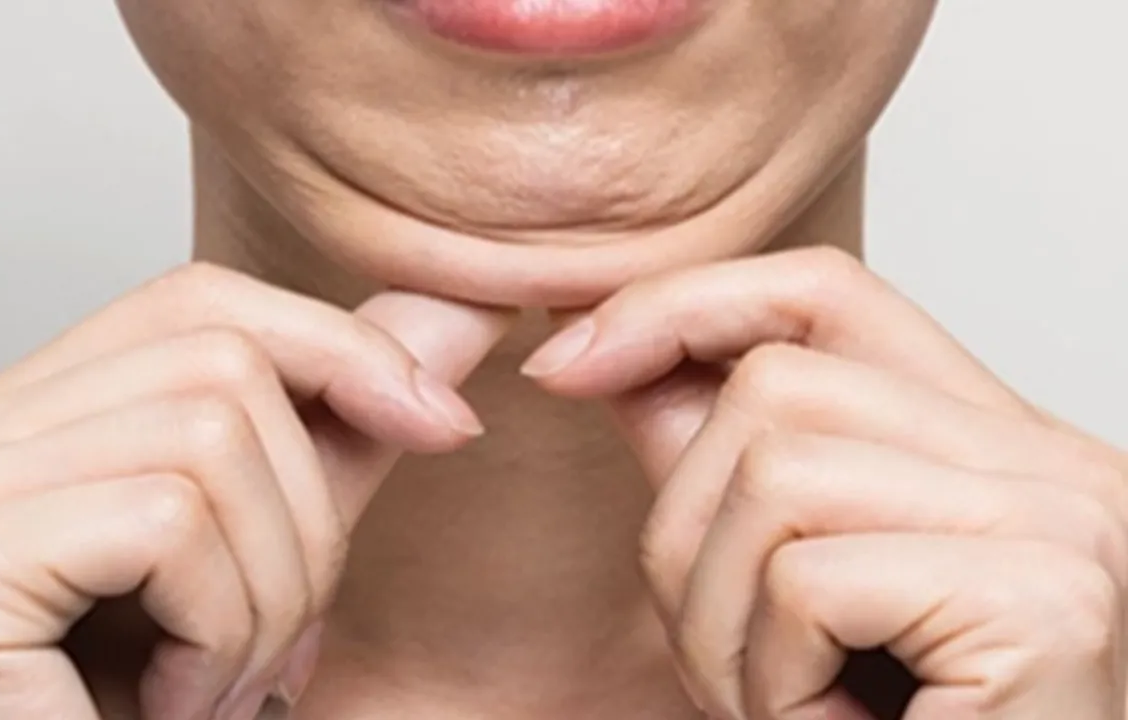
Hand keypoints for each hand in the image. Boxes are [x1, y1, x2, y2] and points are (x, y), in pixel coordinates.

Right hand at [0, 262, 511, 719]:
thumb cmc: (142, 714)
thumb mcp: (272, 544)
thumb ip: (345, 429)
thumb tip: (458, 311)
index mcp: (12, 424)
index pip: (199, 304)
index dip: (338, 348)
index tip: (442, 423)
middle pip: (221, 363)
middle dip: (307, 518)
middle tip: (272, 643)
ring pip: (209, 442)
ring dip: (266, 599)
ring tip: (217, 686)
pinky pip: (166, 527)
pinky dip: (216, 633)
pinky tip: (173, 706)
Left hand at [525, 247, 1127, 718]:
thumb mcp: (778, 589)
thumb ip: (716, 468)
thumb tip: (605, 351)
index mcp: (995, 448)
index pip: (824, 297)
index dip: (682, 306)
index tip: (568, 365)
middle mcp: (1048, 466)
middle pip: (773, 389)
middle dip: (686, 535)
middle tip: (732, 665)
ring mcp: (1060, 522)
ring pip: (775, 479)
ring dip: (723, 629)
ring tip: (788, 709)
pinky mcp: (1047, 601)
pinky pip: (808, 584)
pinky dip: (775, 685)